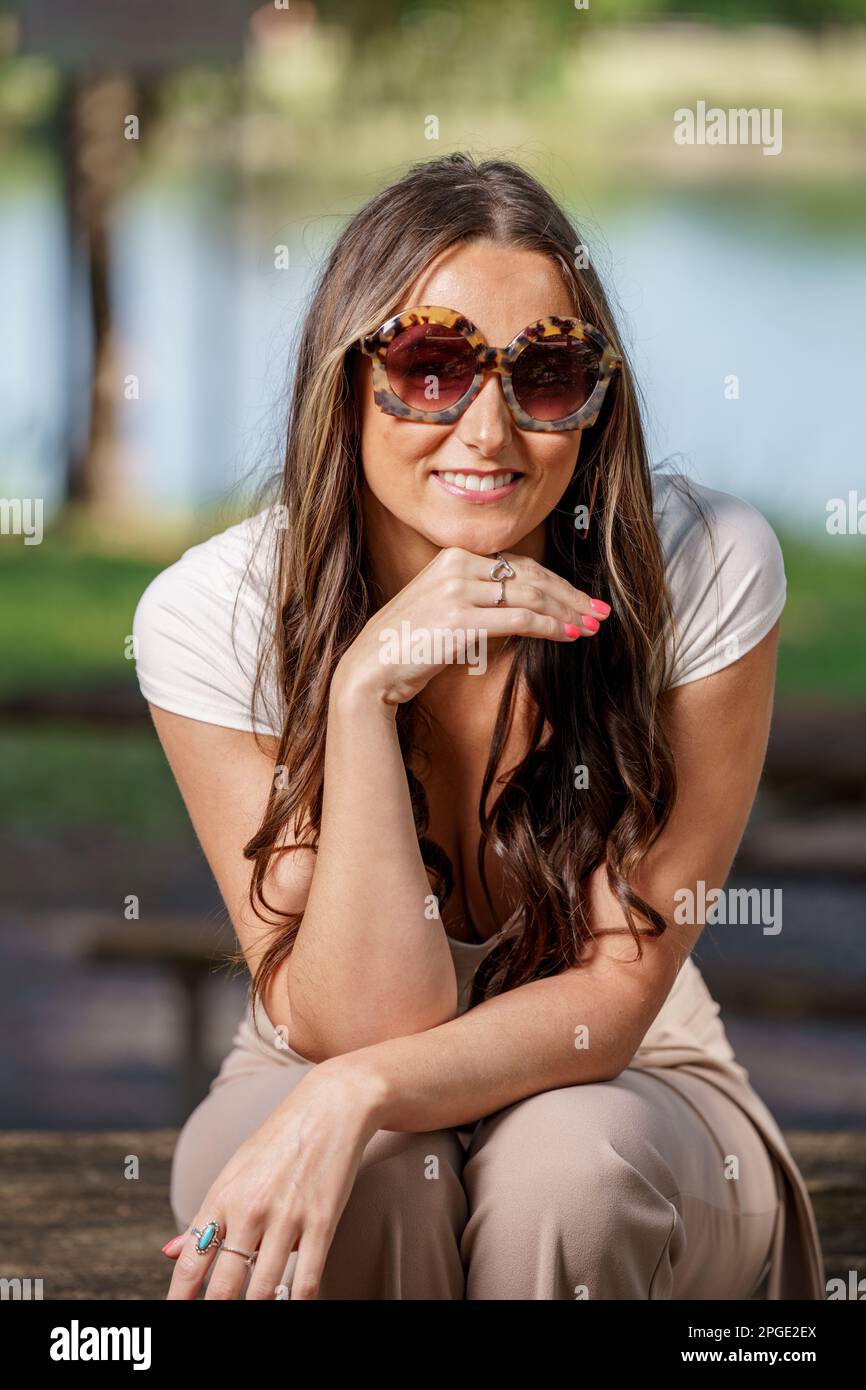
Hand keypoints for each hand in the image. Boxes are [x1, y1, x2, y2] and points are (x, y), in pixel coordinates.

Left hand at [162, 1058, 385, 1299]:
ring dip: (256, 1310)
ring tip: (253, 1313)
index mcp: (223, 1196)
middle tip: (213, 1322)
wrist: (330, 1106)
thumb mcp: (234, 1171)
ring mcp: (286, 1217)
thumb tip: (168, 1253)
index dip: (179, 1299)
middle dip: (216, 1311)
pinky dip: (296, 1303)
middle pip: (223, 1286)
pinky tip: (291, 1307)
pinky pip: (305, 1280)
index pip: (191, 1262)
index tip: (175, 1317)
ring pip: (263, 1290)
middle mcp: (250, 1209)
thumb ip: (204, 1217)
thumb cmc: (279, 1140)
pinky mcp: (321, 1222)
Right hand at [333, 546, 610, 706]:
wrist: (372, 667)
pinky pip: (518, 619)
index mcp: (453, 557)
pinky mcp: (459, 618)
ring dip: (566, 613)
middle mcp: (456, 566)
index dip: (556, 583)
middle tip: (598, 611)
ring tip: (589, 626)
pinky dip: (549, 627)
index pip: (519, 566)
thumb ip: (481, 600)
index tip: (581, 599)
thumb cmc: (410, 645)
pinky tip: (568, 635)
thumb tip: (529, 610)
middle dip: (570, 596)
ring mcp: (457, 590)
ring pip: (530, 596)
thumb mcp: (447, 609)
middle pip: (530, 577)